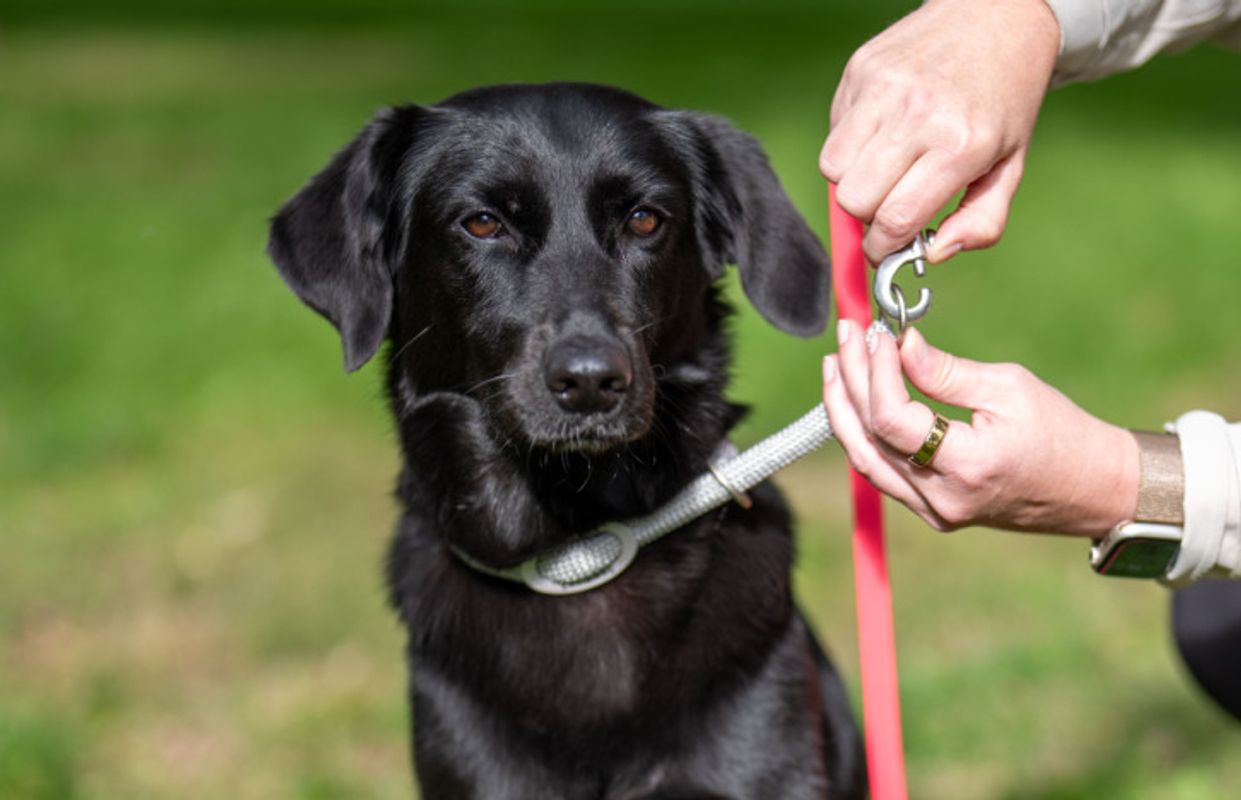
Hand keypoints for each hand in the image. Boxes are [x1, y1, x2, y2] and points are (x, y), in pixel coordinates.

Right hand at [821, 0, 1059, 263]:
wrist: (997, 15)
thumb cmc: (1004, 98)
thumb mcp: (1010, 166)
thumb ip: (981, 222)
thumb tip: (935, 254)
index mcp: (961, 145)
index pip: (895, 219)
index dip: (882, 248)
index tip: (885, 249)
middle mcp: (919, 115)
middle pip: (854, 200)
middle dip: (866, 216)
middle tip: (886, 206)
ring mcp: (884, 88)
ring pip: (833, 169)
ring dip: (852, 181)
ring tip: (882, 168)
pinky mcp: (861, 70)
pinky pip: (834, 131)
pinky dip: (849, 145)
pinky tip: (880, 131)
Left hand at [821, 321, 1138, 535]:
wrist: (1090, 488)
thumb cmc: (1060, 432)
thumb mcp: (1008, 388)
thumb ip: (946, 372)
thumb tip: (898, 344)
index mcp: (968, 466)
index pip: (894, 421)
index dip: (876, 373)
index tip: (878, 334)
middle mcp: (942, 498)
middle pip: (870, 439)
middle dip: (850, 383)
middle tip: (847, 337)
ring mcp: (932, 511)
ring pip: (865, 460)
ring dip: (844, 410)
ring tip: (836, 365)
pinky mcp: (930, 510)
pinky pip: (881, 471)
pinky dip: (863, 432)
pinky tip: (855, 398)